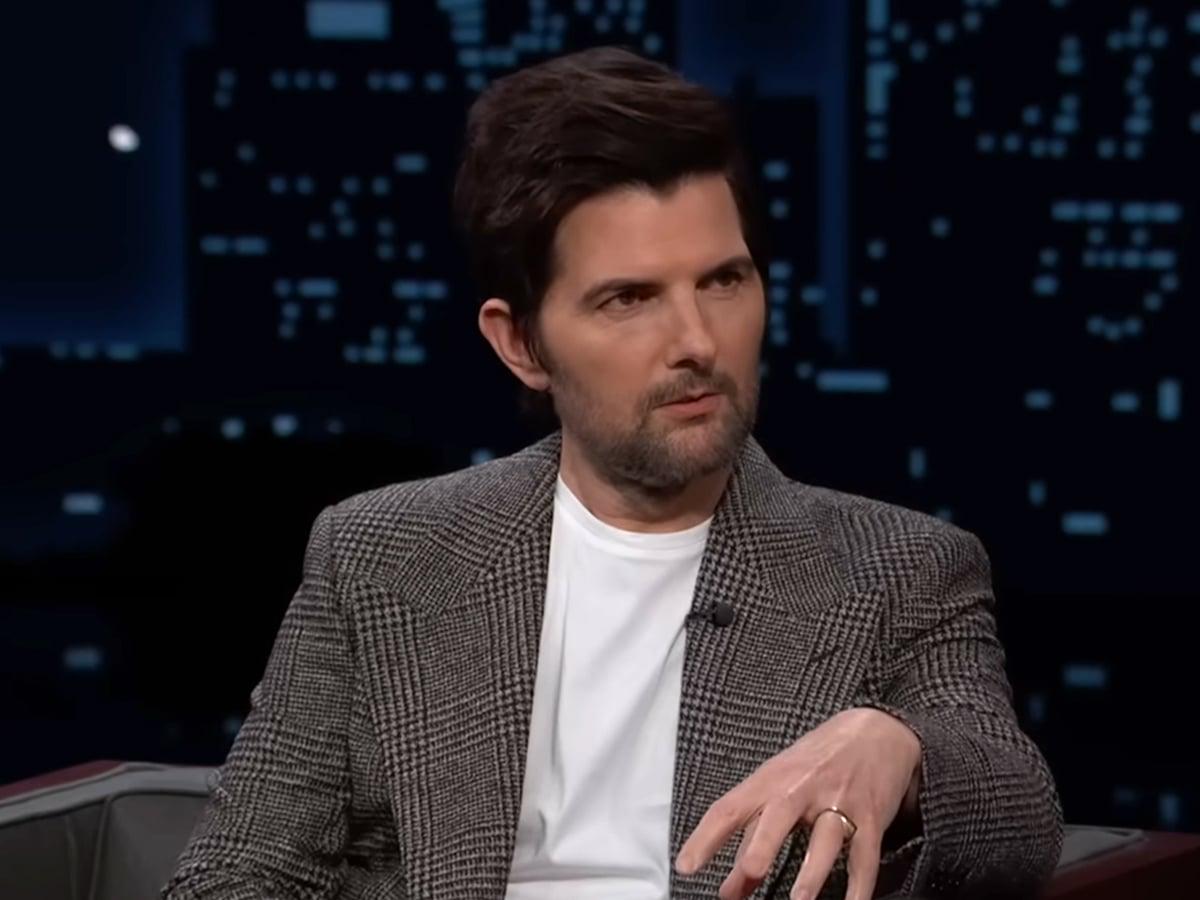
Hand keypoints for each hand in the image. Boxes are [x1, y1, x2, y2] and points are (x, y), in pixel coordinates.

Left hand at [674, 707, 921, 899]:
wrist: (877, 731)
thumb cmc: (817, 762)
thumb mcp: (781, 786)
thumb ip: (754, 837)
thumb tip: (731, 890)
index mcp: (771, 779)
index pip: (731, 807)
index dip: (706, 837)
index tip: (686, 865)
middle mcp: (802, 787)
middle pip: (779, 815)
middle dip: (763, 844)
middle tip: (749, 872)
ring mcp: (839, 801)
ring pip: (826, 838)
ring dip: (812, 872)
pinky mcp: (872, 816)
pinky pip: (865, 855)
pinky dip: (860, 885)